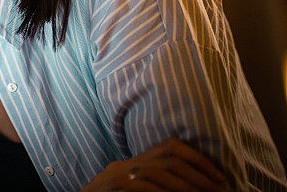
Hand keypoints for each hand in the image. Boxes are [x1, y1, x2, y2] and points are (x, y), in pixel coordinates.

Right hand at [81, 138, 225, 190]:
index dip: (198, 159)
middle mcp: (122, 166)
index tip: (219, 177)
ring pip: (160, 171)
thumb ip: (155, 188)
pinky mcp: (114, 186)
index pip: (169, 147)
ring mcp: (116, 175)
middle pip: (168, 158)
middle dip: (198, 174)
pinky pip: (144, 186)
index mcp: (131, 165)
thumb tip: (192, 188)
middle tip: (219, 189)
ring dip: (188, 186)